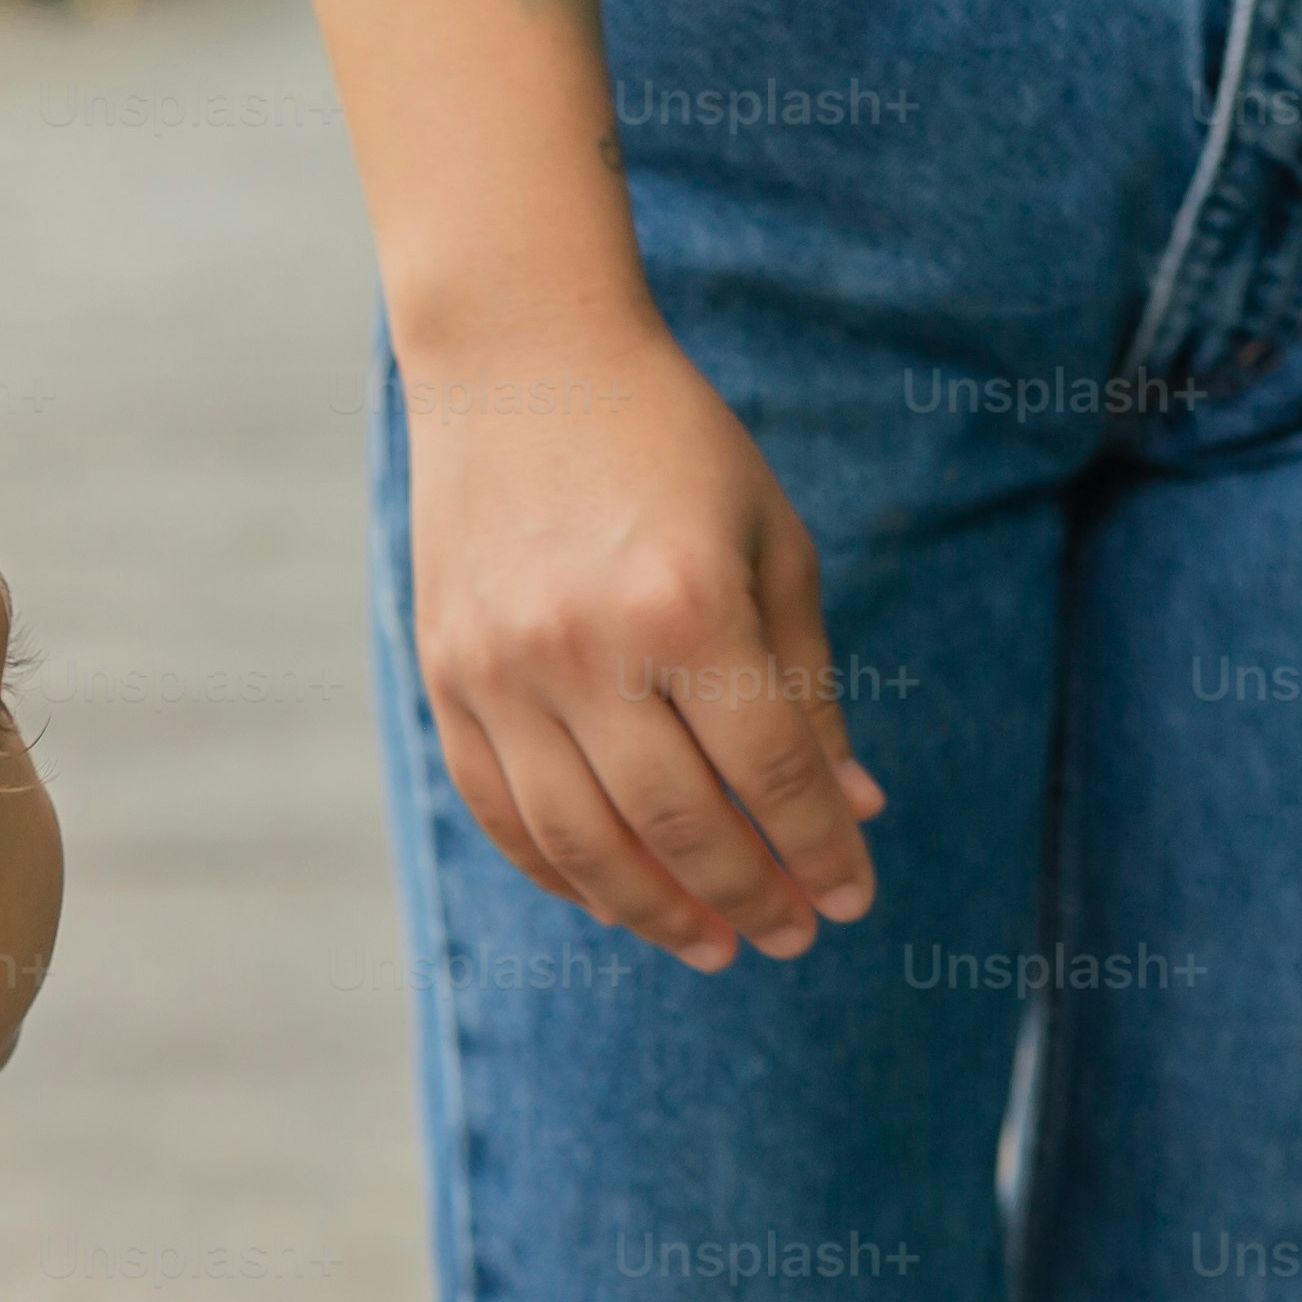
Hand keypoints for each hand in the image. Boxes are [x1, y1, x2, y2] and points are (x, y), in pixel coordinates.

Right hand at [400, 316, 885, 971]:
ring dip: (654, 911)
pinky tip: (616, 898)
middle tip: (791, 936)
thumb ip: (808, 683)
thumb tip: (852, 809)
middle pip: (681, 824)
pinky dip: (561, 872)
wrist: (519, 360)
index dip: (820, 849)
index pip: (771, 771)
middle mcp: (585, 648)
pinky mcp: (447, 677)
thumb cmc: (670, 444)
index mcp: (686, 603)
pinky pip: (503, 812)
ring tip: (711, 942)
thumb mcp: (768, 542)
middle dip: (750, 895)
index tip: (853, 898)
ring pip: (582, 843)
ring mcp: (504, 670)